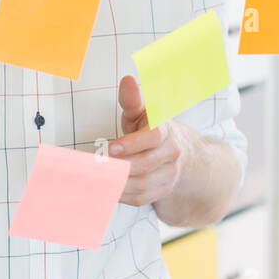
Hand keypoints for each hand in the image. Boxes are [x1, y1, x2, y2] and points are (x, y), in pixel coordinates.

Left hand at [107, 75, 187, 207]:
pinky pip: (141, 198)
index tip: (111, 148)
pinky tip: (107, 187)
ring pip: (142, 185)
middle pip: (144, 165)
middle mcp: (171, 153)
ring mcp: (169, 174)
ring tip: (96, 178)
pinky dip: (122, 195)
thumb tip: (127, 81)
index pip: (153, 137)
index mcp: (164, 130)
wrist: (183, 153)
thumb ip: (132, 100)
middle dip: (118, 167)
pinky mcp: (163, 190)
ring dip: (117, 183)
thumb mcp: (143, 112)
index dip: (132, 144)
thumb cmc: (152, 129)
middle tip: (95, 166)